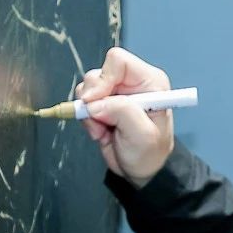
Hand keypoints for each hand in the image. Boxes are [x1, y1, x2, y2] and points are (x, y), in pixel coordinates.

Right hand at [76, 47, 174, 187]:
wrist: (142, 171)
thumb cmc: (150, 153)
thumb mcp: (142, 134)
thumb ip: (122, 112)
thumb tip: (95, 103)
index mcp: (149, 81)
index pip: (118, 61)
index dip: (103, 79)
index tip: (96, 101)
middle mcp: (132, 83)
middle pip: (98, 74)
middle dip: (93, 99)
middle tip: (103, 121)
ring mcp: (115, 94)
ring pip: (86, 89)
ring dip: (90, 113)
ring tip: (105, 129)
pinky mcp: (102, 105)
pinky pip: (82, 104)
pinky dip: (87, 120)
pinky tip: (101, 132)